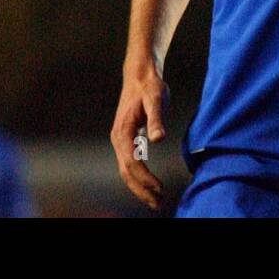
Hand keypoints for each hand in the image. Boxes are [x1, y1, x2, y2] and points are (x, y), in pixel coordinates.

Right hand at [110, 60, 168, 210]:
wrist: (140, 75)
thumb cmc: (149, 86)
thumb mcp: (156, 99)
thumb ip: (156, 119)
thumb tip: (157, 139)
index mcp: (123, 132)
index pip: (132, 163)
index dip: (145, 179)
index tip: (160, 189)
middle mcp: (118, 138)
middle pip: (126, 172)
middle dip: (141, 190)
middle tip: (158, 204)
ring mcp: (120, 140)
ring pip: (126, 170)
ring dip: (139, 187)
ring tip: (155, 200)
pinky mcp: (126, 139)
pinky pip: (129, 163)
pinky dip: (138, 177)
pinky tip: (149, 184)